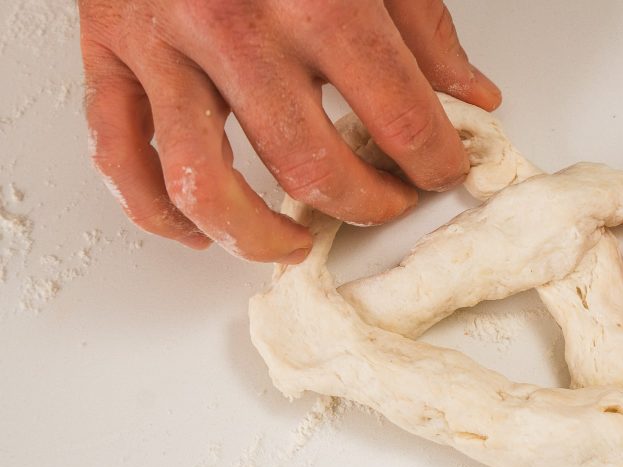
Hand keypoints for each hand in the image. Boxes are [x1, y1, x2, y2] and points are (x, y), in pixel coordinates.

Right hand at [80, 0, 500, 261]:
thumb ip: (424, 31)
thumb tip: (472, 97)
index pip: (400, 118)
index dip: (436, 163)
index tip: (443, 173)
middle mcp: (237, 26)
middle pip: (309, 165)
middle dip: (366, 206)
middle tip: (388, 203)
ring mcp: (164, 44)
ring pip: (204, 184)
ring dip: (259, 238)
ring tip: (296, 243)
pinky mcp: (109, 53)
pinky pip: (121, 157)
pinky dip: (158, 213)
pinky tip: (199, 232)